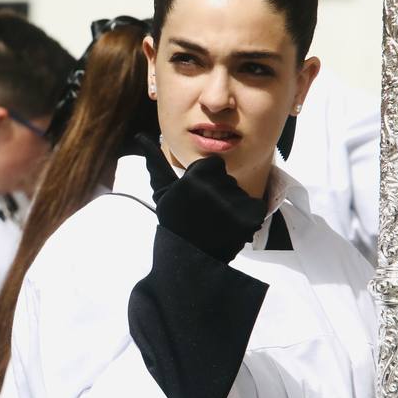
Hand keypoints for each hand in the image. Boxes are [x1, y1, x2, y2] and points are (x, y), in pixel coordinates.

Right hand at [136, 135, 267, 262]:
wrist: (188, 260)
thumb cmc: (175, 225)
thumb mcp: (163, 193)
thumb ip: (157, 163)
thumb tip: (141, 136)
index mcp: (195, 177)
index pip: (214, 165)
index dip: (207, 182)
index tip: (198, 201)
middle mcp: (215, 187)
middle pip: (228, 180)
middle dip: (221, 195)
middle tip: (206, 216)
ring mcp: (234, 202)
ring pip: (240, 194)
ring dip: (233, 208)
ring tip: (217, 225)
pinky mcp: (250, 217)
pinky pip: (256, 206)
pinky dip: (248, 217)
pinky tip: (232, 229)